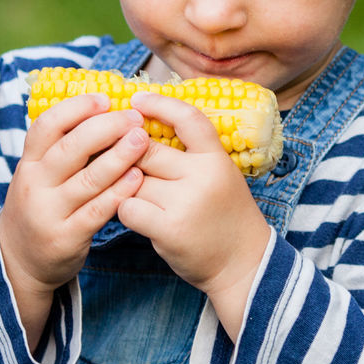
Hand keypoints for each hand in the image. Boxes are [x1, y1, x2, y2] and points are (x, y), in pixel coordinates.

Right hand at [0, 92, 148, 351]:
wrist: (19, 260)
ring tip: (142, 140)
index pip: (46, 126)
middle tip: (134, 118)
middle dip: (105, 128)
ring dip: (119, 157)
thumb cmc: (41, 204)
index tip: (104, 99)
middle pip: (70, 149)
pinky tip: (138, 177)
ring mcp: (49, 212)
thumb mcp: (38, 174)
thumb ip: (62, 146)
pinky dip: (119, 193)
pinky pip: (96, 211)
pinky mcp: (66, 237)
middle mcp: (35, 185)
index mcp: (28, 162)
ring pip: (88, 179)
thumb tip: (102, 106)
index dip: (76, 108)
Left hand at [117, 92, 271, 341]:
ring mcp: (185, 202)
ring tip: (139, 195)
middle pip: (147, 150)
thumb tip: (141, 131)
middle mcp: (202, 176)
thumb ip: (189, 155)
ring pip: (132, 179)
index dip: (160, 104)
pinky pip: (127, 207)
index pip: (188, 118)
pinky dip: (125, 209)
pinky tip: (138, 216)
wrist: (243, 264)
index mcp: (216, 158)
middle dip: (129, 154)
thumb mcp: (219, 175)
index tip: (137, 99)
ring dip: (126, 186)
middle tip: (119, 157)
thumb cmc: (224, 214)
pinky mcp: (168, 228)